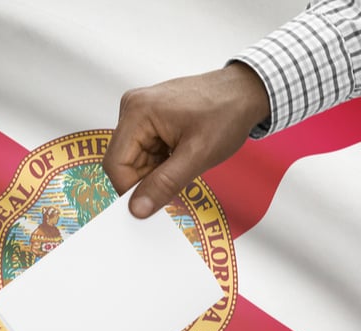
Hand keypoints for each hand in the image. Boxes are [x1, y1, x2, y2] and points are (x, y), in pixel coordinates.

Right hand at [103, 62, 269, 217]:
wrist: (245, 92)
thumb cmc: (227, 114)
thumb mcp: (197, 155)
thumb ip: (164, 184)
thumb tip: (137, 208)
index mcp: (137, 112)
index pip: (115, 165)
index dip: (129, 191)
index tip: (148, 207)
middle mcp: (132, 108)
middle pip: (123, 163)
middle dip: (146, 180)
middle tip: (176, 182)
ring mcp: (139, 112)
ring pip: (134, 160)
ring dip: (155, 172)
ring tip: (184, 163)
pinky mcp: (148, 118)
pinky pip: (144, 151)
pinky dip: (160, 163)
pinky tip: (181, 156)